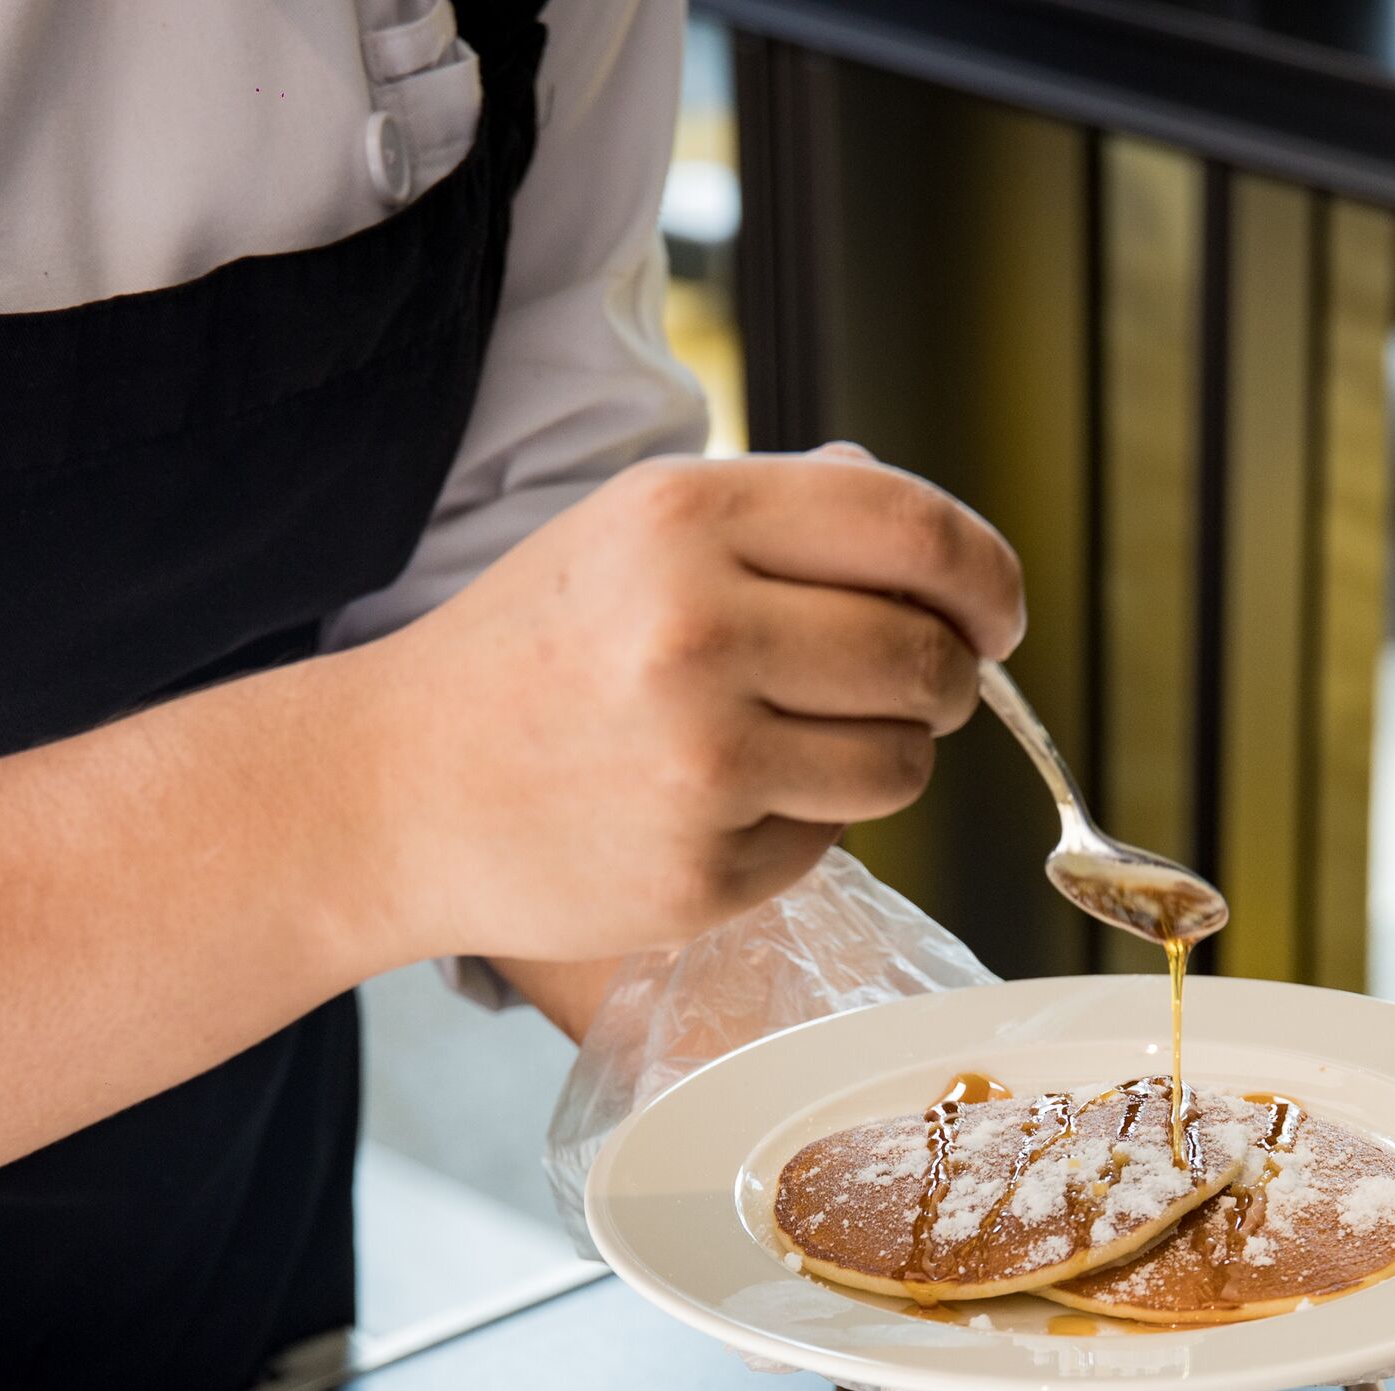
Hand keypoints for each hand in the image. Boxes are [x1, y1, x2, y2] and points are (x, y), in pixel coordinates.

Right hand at [341, 448, 1023, 969]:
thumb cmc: (537, 651)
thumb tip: (942, 551)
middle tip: (909, 687)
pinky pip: (833, 840)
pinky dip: (803, 823)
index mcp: (687, 516)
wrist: (399, 788)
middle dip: (946, 679)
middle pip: (930, 660)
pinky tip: (720, 802)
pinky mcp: (702, 871)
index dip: (987, 579)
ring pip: (904, 763)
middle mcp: (698, 630)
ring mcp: (701, 762)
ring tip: (798, 742)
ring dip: (885, 756)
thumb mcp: (635, 530)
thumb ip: (788, 517)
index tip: (995, 613)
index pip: (917, 533)